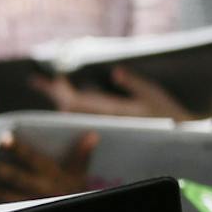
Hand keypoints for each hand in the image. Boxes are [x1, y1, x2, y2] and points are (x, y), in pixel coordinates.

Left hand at [0, 129, 96, 204]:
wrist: (75, 209)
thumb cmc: (73, 190)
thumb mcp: (79, 173)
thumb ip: (81, 154)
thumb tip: (92, 134)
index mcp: (50, 175)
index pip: (33, 159)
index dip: (19, 148)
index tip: (4, 138)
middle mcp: (37, 189)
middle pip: (14, 179)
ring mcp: (25, 202)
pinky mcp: (16, 211)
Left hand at [34, 66, 186, 118]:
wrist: (175, 138)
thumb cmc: (167, 113)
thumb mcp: (153, 94)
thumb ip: (134, 83)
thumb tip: (116, 72)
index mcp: (110, 111)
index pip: (75, 101)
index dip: (60, 90)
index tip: (49, 77)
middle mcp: (103, 121)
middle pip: (69, 107)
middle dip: (55, 92)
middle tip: (37, 80)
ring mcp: (104, 125)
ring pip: (74, 115)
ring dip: (61, 100)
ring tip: (50, 87)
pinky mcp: (107, 128)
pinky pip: (83, 119)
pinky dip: (72, 108)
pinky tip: (67, 102)